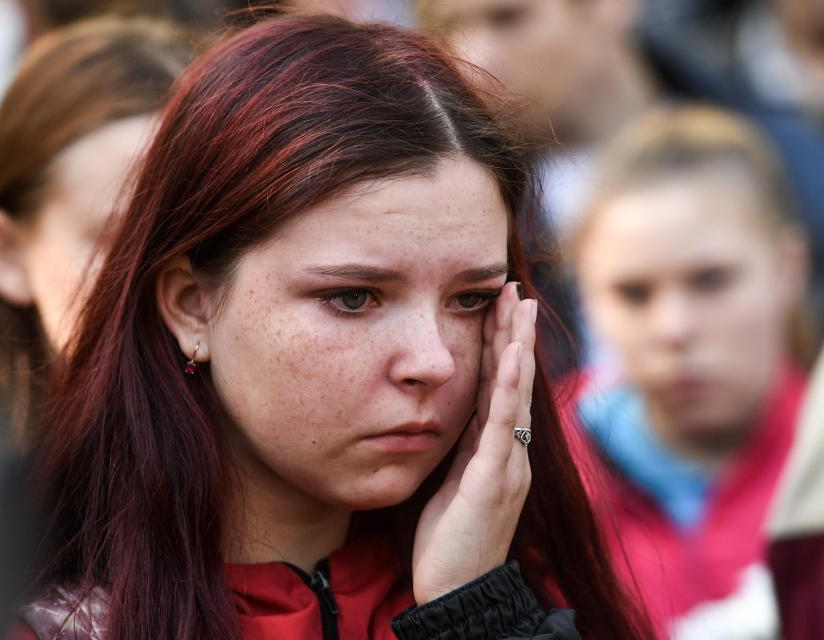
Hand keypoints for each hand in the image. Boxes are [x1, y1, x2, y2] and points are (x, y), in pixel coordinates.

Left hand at [411, 282, 536, 603]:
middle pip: (514, 381)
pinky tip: (511, 354)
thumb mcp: (451, 483)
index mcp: (496, 450)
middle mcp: (509, 451)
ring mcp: (506, 463)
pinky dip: (508, 385)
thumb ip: (457, 449)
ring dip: (517, 346)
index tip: (498, 307)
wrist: (458, 592)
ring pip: (514, 393)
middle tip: (514, 288)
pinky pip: (502, 423)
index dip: (501, 346)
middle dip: (514, 333)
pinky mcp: (493, 478)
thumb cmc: (450, 541)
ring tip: (519, 305)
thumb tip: (445, 415)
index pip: (500, 387)